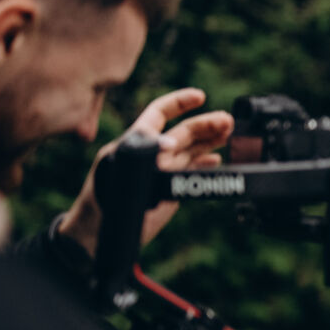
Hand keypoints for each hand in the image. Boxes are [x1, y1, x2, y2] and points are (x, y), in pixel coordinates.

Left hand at [57, 89, 234, 257]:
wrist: (100, 233)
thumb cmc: (100, 199)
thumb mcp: (116, 171)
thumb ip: (142, 154)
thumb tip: (169, 142)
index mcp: (137, 142)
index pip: (159, 114)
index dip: (179, 103)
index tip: (200, 96)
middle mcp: (153, 153)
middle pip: (184, 131)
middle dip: (206, 124)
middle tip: (227, 122)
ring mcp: (164, 171)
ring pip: (192, 149)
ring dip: (211, 140)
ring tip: (230, 134)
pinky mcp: (171, 189)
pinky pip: (193, 171)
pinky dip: (206, 164)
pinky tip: (218, 159)